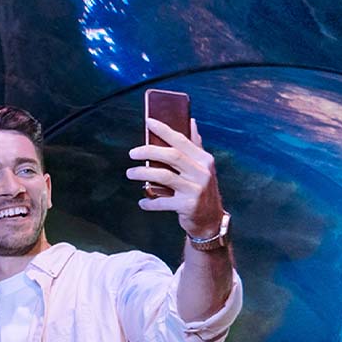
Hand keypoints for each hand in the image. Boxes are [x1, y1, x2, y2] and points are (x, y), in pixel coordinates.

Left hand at [126, 118, 224, 237]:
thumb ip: (195, 145)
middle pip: (172, 156)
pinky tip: (142, 202)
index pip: (182, 140)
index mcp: (204, 160)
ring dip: (143, 174)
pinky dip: (149, 202)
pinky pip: (163, 201)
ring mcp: (196, 190)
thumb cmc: (201, 189)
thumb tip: (191, 121)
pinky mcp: (188, 206)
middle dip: (149, 151)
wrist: (210, 220)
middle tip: (132, 153)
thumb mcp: (203, 167)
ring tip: (130, 173)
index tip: (148, 121)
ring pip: (164, 176)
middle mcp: (202, 173)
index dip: (164, 130)